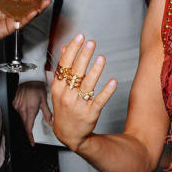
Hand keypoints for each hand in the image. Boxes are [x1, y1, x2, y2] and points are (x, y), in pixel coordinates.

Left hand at [0, 0, 49, 45]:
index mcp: (8, 1)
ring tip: (47, 1)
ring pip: (30, 11)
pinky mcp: (14, 26)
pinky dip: (30, 16)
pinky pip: (24, 21)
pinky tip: (36, 12)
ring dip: (40, 6)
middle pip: (30, 2)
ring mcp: (15, 17)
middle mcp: (14, 9)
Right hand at [13, 82, 52, 145]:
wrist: (28, 78)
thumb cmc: (38, 87)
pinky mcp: (14, 103)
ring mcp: (17, 106)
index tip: (32, 142)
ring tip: (33, 111)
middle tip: (32, 135)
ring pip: (22, 117)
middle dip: (29, 130)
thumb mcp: (45, 100)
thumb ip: (48, 113)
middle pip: (25, 124)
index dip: (30, 136)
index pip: (28, 127)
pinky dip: (23, 110)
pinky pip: (19, 110)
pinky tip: (28, 104)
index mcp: (30, 110)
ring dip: (27, 118)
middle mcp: (22, 110)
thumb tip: (51, 123)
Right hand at [49, 34, 117, 151]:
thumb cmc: (65, 107)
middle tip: (91, 43)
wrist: (68, 134)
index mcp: (58, 88)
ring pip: (87, 86)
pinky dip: (106, 91)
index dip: (72, 50)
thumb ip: (63, 69)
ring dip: (95, 71)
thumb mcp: (59, 89)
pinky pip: (99, 101)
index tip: (79, 37)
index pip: (64, 65)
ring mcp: (78, 105)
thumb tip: (65, 48)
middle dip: (83, 56)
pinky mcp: (90, 113)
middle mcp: (66, 95)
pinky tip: (113, 81)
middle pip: (75, 73)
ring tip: (102, 58)